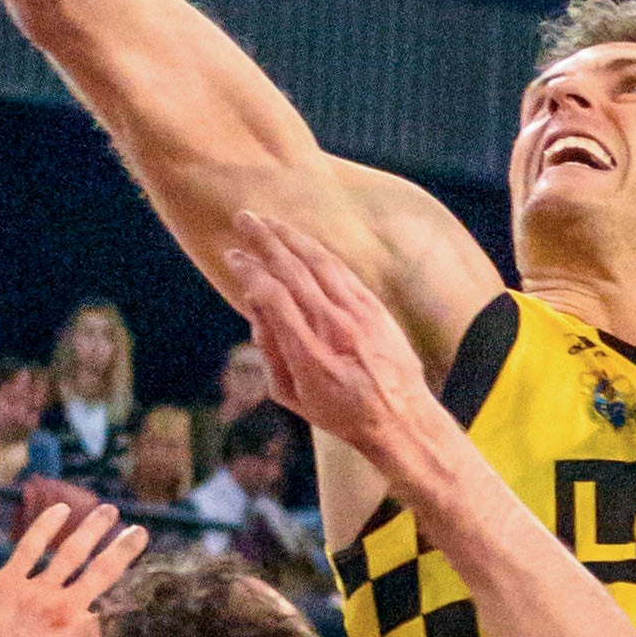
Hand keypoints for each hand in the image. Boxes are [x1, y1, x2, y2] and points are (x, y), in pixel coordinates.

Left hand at [0, 500, 148, 636]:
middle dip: (124, 549)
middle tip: (140, 531)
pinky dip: (45, 526)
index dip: (138, 598)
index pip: (120, 609)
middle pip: (103, 571)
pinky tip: (58, 509)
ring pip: (70, 551)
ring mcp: (33, 592)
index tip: (152, 585)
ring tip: (107, 510)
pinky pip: (29, 547)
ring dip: (91, 529)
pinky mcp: (5, 583)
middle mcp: (63, 608)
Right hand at [223, 210, 452, 481]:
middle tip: (243, 218)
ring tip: (269, 221)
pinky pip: (342, 270)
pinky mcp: (375, 308)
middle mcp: (335, 328)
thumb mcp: (293, 396)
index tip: (233, 256)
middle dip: (265, 240)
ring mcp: (359, 314)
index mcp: (309, 354)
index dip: (249, 271)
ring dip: (291, 237)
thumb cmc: (341, 412)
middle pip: (294, 270)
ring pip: (320, 262)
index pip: (273, 297)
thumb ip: (269, 351)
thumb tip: (255, 307)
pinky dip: (319, 252)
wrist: (402, 418)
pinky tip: (303, 242)